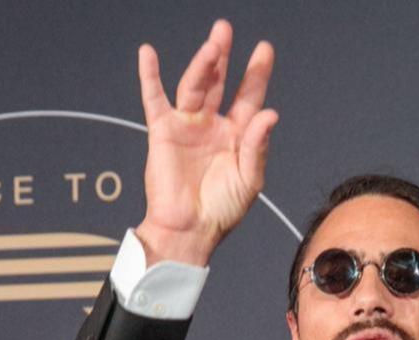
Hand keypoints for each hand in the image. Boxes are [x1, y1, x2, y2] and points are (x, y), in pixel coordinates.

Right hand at [134, 19, 278, 265]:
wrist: (190, 229)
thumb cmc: (222, 210)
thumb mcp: (249, 178)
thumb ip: (258, 145)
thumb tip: (270, 114)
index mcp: (237, 135)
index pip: (248, 97)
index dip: (256, 74)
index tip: (264, 50)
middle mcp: (212, 125)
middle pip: (220, 83)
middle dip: (224, 56)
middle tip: (225, 30)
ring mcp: (187, 125)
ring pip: (194, 87)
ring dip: (201, 65)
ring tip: (212, 45)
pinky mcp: (163, 131)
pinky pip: (154, 99)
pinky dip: (150, 76)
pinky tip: (148, 54)